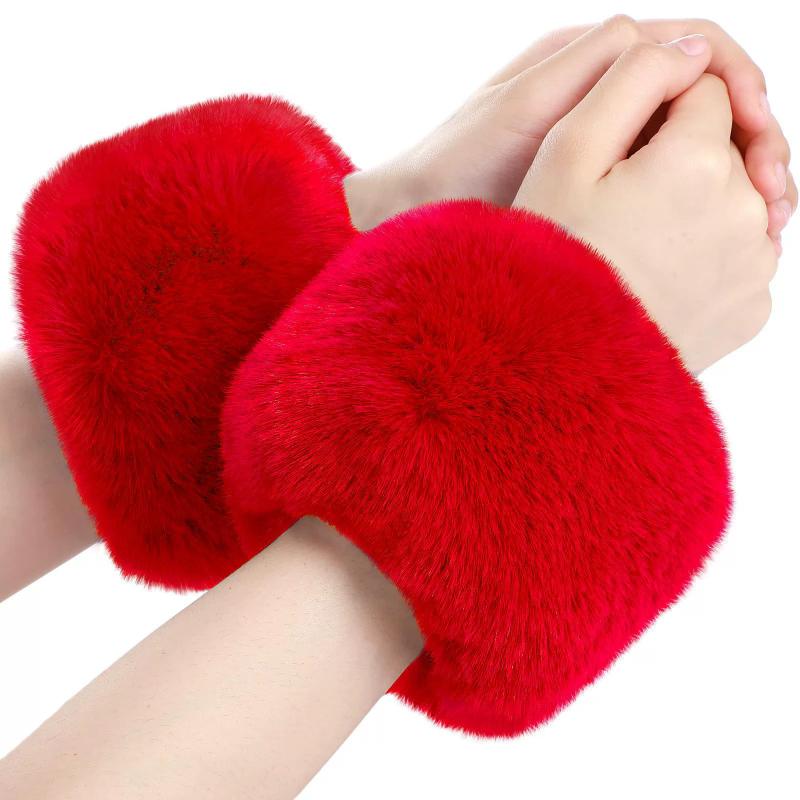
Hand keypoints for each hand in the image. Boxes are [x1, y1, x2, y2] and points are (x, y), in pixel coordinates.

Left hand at [345, 16, 793, 248]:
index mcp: (593, 60)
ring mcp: (603, 139)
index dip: (743, 88)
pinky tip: (711, 240)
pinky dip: (696, 204)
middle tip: (774, 203)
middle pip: (708, 98)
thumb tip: (693, 50)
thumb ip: (602, 72)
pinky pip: (664, 180)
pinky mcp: (597, 184)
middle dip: (752, 140)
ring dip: (732, 179)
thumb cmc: (456, 168)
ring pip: (693, 144)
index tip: (761, 146)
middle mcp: (606, 92)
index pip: (699, 49)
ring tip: (757, 230)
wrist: (412, 216)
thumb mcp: (525, 114)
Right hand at [514, 37, 775, 373]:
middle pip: (725, 149)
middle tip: (619, 206)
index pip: (704, 94)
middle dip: (680, 161)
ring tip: (637, 243)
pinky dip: (709, 256)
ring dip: (697, 206)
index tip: (619, 151)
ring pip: (737, 201)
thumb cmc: (550, 262)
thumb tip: (691, 49)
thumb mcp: (565, 154)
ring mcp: (754, 267)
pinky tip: (660, 274)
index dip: (657, 113)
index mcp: (699, 162)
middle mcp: (745, 211)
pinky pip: (739, 257)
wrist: (556, 364)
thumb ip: (631, 79)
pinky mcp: (753, 309)